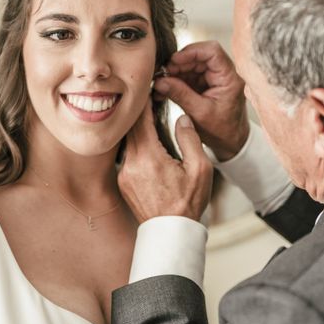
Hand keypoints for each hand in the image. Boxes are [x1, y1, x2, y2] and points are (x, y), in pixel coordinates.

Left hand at [118, 99, 212, 222]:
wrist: (171, 233)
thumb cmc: (188, 204)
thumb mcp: (200, 170)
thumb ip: (190, 139)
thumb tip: (182, 118)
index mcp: (149, 158)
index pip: (140, 121)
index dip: (144, 103)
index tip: (148, 90)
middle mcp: (131, 164)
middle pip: (130, 129)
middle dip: (140, 115)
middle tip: (150, 102)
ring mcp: (124, 174)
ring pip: (127, 142)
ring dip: (137, 131)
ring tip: (151, 122)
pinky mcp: (123, 182)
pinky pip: (127, 156)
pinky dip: (136, 146)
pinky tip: (149, 146)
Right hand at [154, 40, 249, 160]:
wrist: (230, 143)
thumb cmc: (222, 131)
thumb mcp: (199, 113)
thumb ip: (180, 94)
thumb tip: (160, 81)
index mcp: (229, 78)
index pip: (212, 51)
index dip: (191, 52)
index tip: (174, 61)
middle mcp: (223, 74)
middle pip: (199, 56)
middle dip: (179, 64)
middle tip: (162, 75)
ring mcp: (214, 78)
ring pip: (191, 65)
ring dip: (175, 73)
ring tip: (161, 85)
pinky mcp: (205, 84)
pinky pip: (189, 75)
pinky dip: (176, 81)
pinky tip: (164, 89)